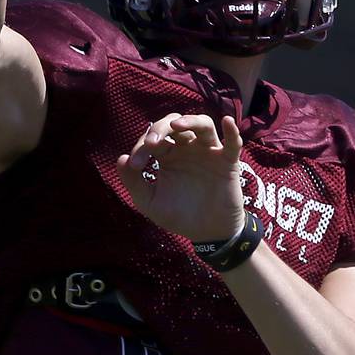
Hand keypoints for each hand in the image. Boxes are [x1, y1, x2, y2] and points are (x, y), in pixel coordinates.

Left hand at [117, 113, 244, 242]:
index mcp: (167, 154)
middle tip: (151, 143)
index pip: (153, 138)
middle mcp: (187, 148)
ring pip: (203, 124)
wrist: (206, 234)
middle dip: (161, 128)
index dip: (142, 147)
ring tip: (176, 125)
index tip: (135, 166)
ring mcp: (208, 152)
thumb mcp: (149, 202)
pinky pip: (232, 143)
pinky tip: (227, 122)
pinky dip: (232, 131)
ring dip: (190, 120)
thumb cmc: (178, 215)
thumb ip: (133, 182)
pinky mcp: (227, 162)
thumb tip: (121, 159)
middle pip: (176, 123)